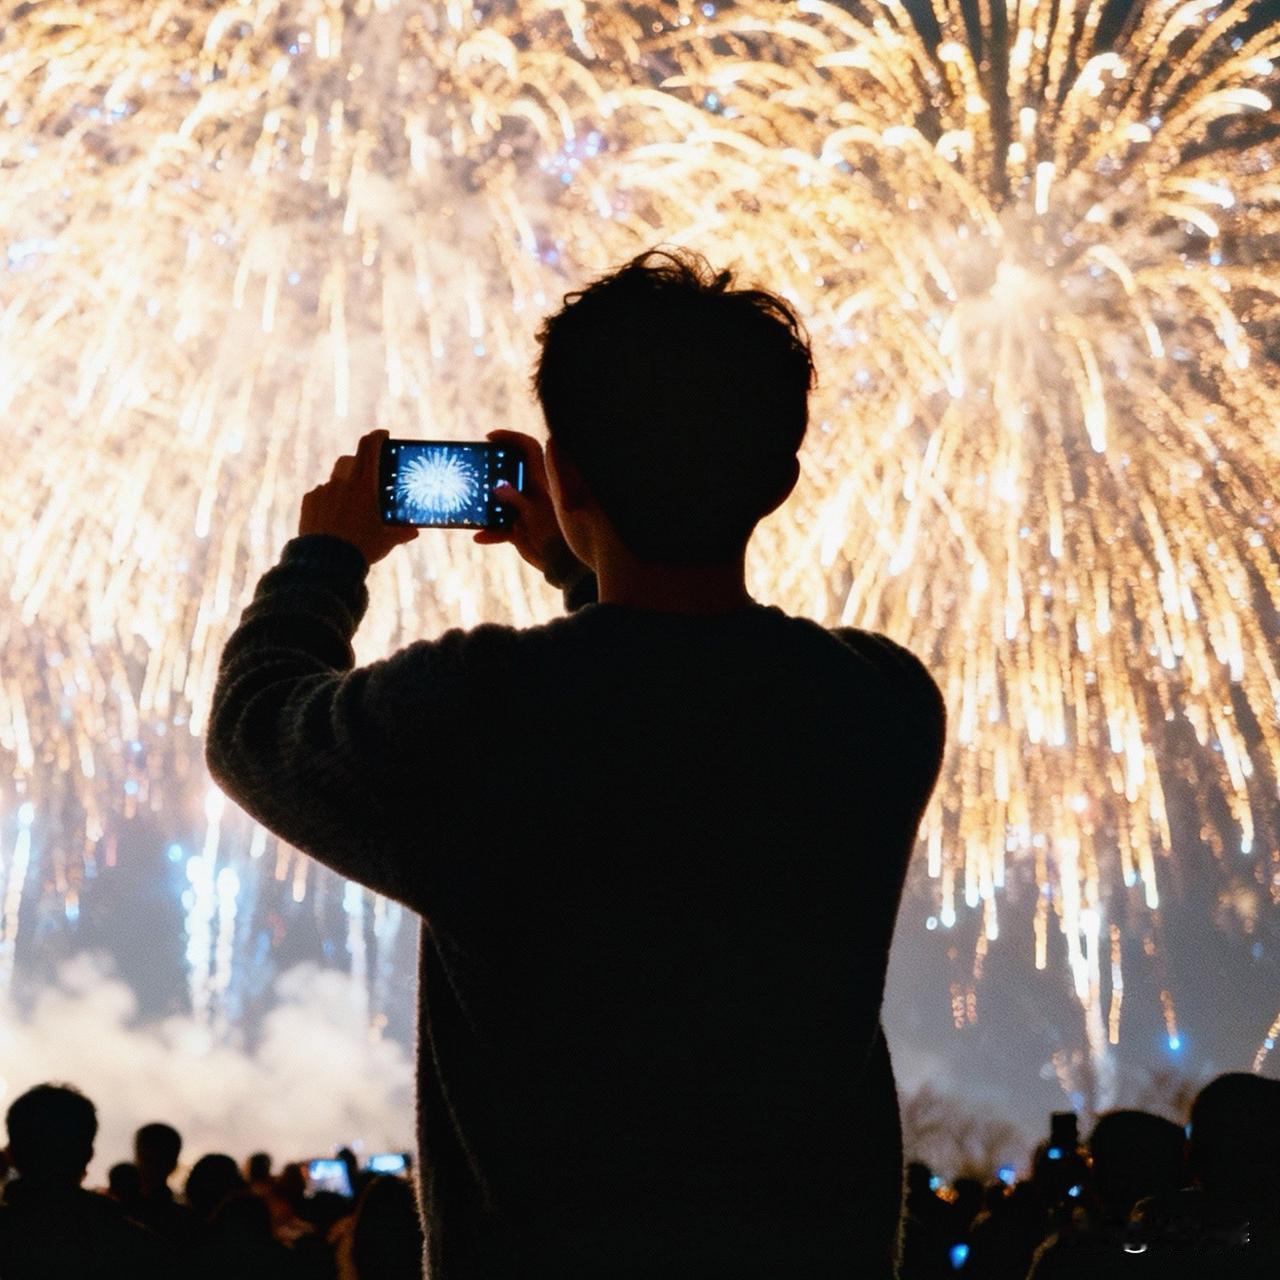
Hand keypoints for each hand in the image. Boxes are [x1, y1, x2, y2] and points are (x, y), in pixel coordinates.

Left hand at [300, 429, 417, 565]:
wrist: (325, 561)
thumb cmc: (361, 549)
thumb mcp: (386, 541)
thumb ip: (401, 532)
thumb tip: (414, 531)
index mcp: (365, 486)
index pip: (370, 448)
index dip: (377, 436)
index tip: (382, 434)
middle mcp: (343, 483)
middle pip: (350, 458)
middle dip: (359, 461)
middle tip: (367, 474)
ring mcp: (323, 491)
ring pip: (335, 479)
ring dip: (343, 486)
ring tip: (349, 505)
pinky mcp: (309, 501)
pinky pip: (320, 494)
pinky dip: (328, 500)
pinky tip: (333, 518)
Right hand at [473, 429, 577, 574]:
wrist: (564, 565)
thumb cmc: (557, 535)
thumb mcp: (535, 514)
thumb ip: (517, 500)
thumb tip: (497, 487)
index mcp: (541, 479)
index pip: (528, 448)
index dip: (511, 438)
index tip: (490, 437)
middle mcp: (531, 490)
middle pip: (506, 471)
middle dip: (489, 470)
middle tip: (472, 469)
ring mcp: (523, 509)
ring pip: (498, 499)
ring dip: (484, 504)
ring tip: (470, 505)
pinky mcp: (517, 528)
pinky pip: (498, 526)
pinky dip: (490, 532)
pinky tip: (480, 537)